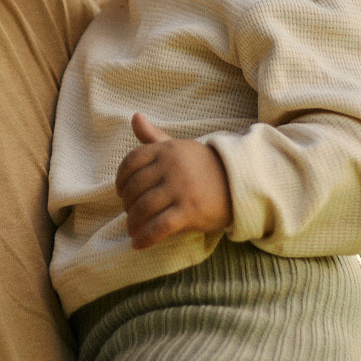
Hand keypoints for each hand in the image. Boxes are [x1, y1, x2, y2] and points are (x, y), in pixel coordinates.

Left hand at [116, 113, 232, 247]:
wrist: (240, 184)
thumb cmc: (205, 167)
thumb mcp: (180, 148)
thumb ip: (155, 136)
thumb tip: (135, 116)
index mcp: (167, 150)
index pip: (132, 162)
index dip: (121, 179)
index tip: (120, 192)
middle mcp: (171, 166)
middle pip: (135, 188)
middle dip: (127, 204)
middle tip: (130, 213)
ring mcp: (180, 188)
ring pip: (143, 208)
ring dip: (133, 222)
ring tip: (133, 229)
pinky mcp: (190, 210)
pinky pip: (159, 226)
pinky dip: (145, 237)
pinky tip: (138, 244)